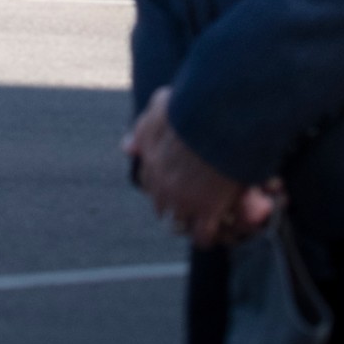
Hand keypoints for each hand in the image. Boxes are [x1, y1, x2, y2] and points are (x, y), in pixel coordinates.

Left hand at [122, 87, 275, 248]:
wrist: (217, 118)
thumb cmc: (192, 107)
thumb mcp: (159, 107)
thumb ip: (142, 129)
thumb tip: (126, 149)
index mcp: (151, 160)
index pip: (147, 181)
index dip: (158, 183)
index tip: (168, 185)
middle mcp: (162, 183)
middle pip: (160, 203)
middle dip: (170, 204)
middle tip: (184, 205)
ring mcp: (183, 199)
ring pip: (179, 221)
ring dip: (187, 221)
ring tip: (197, 222)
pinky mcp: (207, 208)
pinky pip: (202, 233)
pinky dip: (205, 236)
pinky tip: (208, 236)